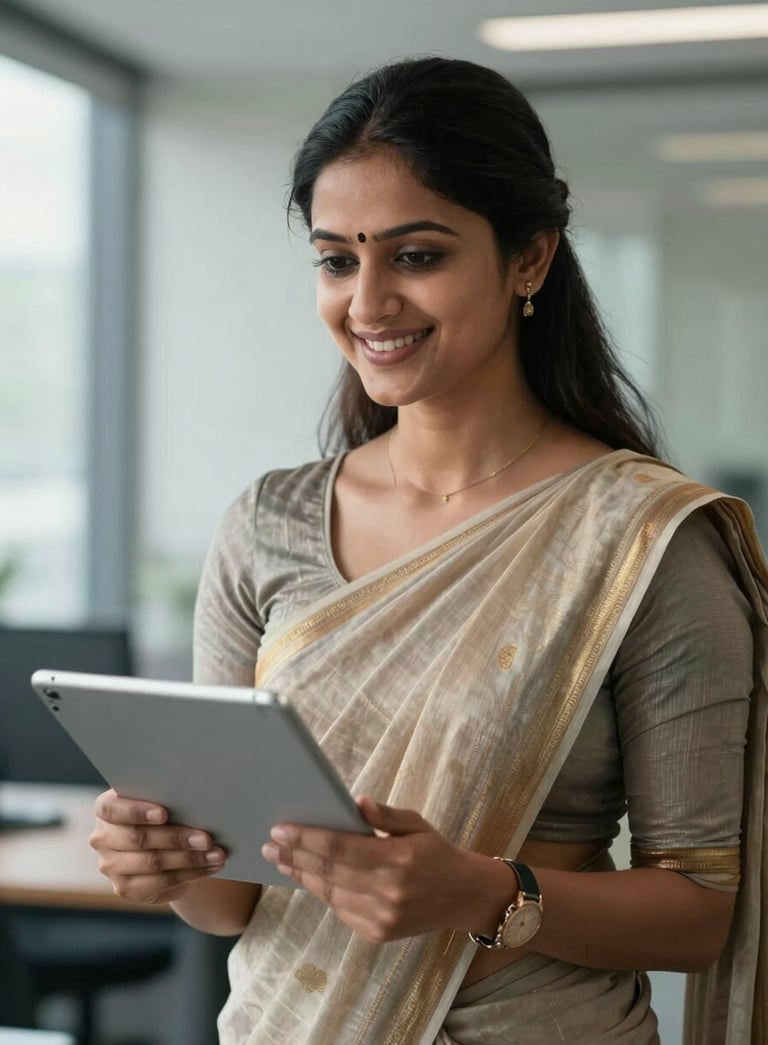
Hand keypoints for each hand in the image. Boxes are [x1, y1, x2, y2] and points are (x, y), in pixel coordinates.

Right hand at [89, 789, 226, 903]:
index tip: (165, 814)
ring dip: (189, 859)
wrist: (165, 842)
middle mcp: (103, 837)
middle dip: (177, 838)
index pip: (112, 808)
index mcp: (106, 808)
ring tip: (216, 854)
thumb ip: (170, 797)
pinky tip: (209, 867)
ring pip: (152, 863)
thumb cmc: (167, 811)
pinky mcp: (125, 888)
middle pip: (138, 838)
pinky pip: (159, 883)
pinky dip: (189, 874)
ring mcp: (111, 866)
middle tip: (207, 838)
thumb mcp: (164, 800)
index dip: (137, 811)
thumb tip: (199, 801)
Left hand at [261, 795, 489, 942]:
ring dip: (302, 875)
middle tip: (270, 844)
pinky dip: (323, 892)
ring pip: (330, 893)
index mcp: (399, 858)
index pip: (341, 848)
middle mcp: (388, 891)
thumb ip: (386, 815)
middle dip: (295, 856)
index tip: (281, 829)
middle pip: (329, 871)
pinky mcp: (377, 933)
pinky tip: (308, 877)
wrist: (464, 897)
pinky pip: (341, 909)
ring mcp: (382, 917)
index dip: (307, 838)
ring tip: (281, 860)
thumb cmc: (437, 853)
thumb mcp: (418, 824)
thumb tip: (355, 803)